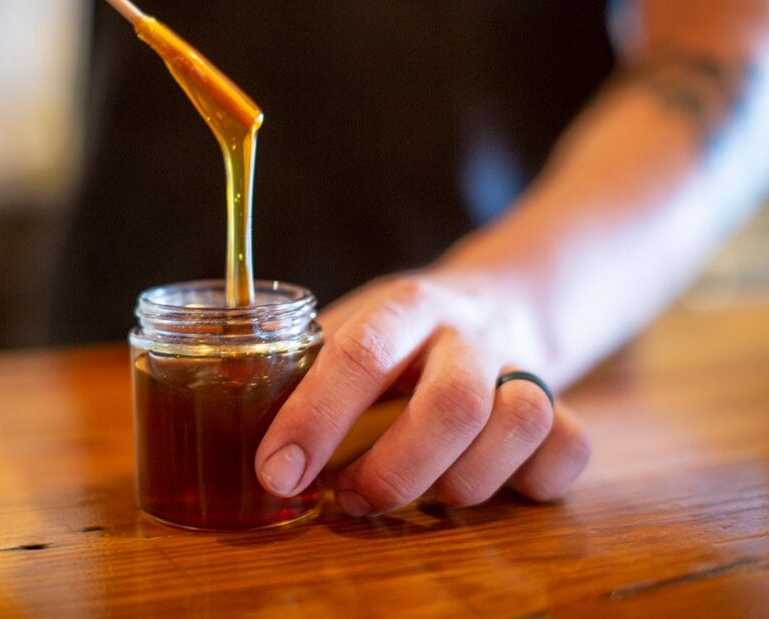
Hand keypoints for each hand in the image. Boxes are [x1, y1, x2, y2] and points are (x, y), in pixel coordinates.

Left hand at [255, 270, 591, 515]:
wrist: (498, 299)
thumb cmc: (401, 331)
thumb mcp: (350, 326)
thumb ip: (303, 367)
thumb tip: (228, 422)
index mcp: (405, 306)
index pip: (359, 353)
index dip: (315, 418)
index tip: (277, 473)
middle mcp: (469, 334)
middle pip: (454, 404)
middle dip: (394, 472)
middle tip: (348, 498)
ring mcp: (523, 367)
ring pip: (521, 424)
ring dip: (459, 483)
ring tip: (414, 496)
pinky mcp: (565, 406)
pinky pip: (570, 452)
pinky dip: (529, 482)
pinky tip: (481, 482)